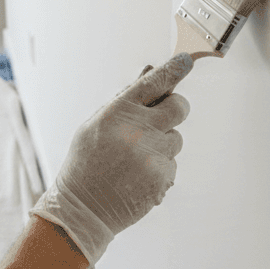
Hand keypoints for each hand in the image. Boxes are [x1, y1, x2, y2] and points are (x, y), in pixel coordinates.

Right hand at [29, 53, 193, 268]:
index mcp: (118, 112)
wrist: (82, 209)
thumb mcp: (96, 125)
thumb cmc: (87, 163)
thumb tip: (149, 70)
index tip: (186, 60)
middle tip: (163, 118)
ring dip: (163, 144)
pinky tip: (137, 178)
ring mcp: (153, 154)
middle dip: (176, 107)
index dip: (173, 69)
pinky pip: (172, 164)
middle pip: (179, 107)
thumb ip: (125, 99)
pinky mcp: (163, 177)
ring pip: (176, 138)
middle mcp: (138, 129)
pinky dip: (160, 169)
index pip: (153, 82)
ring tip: (135, 160)